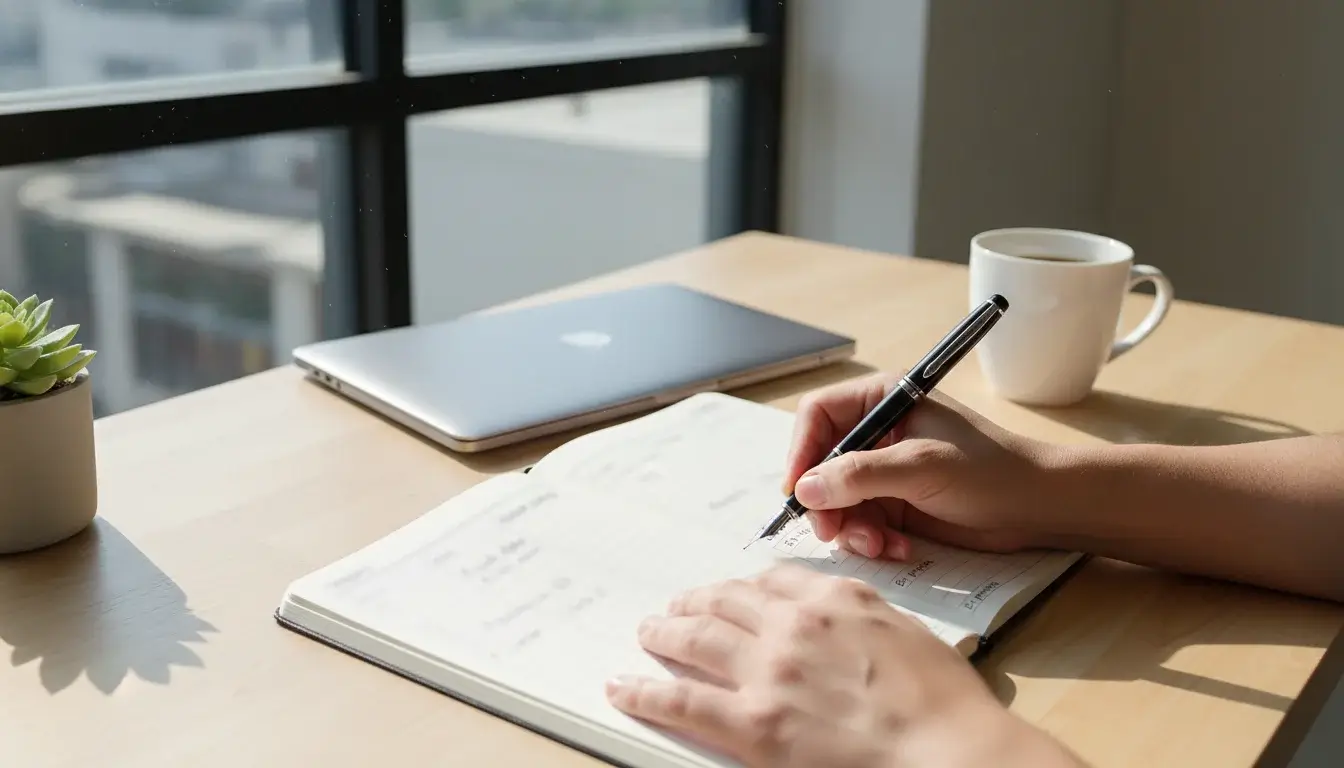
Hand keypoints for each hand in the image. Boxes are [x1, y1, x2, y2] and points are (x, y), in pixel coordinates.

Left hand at [605, 565, 1079, 767]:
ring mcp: (768, 673)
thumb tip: (840, 612)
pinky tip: (624, 687)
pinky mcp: (753, 724)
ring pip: (695, 641)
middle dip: (694, 603)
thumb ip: (862, 613)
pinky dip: (645, 692)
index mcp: (834, 599)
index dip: (741, 587)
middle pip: (724, 602)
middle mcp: (793, 626)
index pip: (770, 581)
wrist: (950, 753)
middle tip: (676, 608)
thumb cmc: (945, 705)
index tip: (730, 592)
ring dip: (663, 634)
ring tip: (648, 633)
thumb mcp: (908, 632)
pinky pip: (682, 700)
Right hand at [784, 372, 1058, 559]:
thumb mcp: (921, 466)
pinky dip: (871, 540)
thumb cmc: (989, 471)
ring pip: (837, 500)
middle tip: (833, 533)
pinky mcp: (895, 505)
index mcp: (882, 401)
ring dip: (850, 528)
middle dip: (826, 502)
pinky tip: (898, 550)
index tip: (797, 491)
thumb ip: (860, 475)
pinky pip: (861, 523)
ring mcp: (885, 471)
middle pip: (821, 464)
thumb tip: (805, 489)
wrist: (1037, 507)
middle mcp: (877, 433)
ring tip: (877, 546)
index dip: (801, 451)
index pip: (818, 416)